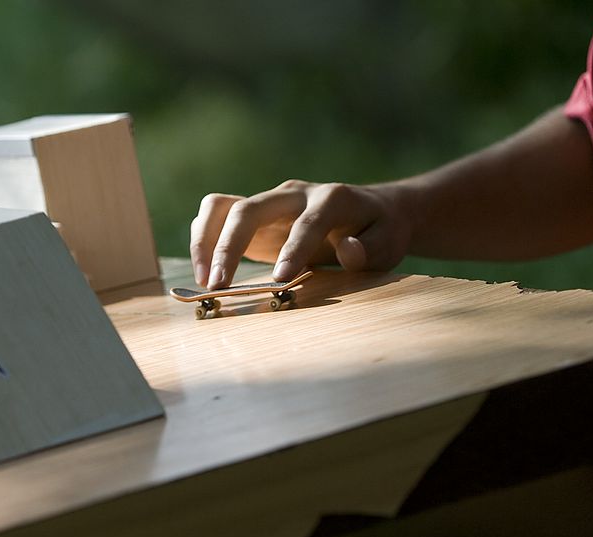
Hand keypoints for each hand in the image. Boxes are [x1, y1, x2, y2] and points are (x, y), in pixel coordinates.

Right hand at [189, 179, 413, 288]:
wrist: (371, 212)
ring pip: (221, 207)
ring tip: (205, 281)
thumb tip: (347, 249)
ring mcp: (269, 202)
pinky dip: (203, 241)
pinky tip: (204, 273)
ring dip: (205, 241)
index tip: (279, 282)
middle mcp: (293, 194)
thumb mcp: (388, 242)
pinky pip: (216, 216)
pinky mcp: (253, 215)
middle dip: (229, 246)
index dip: (293, 250)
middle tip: (218, 285)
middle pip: (249, 209)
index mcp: (331, 199)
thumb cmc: (381, 232)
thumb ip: (370, 247)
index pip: (306, 222)